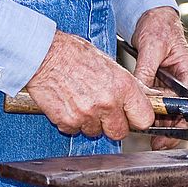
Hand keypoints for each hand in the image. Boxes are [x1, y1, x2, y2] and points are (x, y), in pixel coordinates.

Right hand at [25, 29, 158, 139]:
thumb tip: (140, 98)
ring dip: (90, 123)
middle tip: (104, 112)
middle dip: (113, 125)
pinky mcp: (68, 121)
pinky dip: (71, 122)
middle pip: (120, 133)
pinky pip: (75, 130)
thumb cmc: (73, 53)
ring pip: (96, 132)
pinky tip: (68, 104)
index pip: (144, 119)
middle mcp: (108, 103)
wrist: (42, 54)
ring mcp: (87, 114)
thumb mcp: (110, 64)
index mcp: (123, 87)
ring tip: (82, 102)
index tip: (132, 117)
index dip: (137, 119)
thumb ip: (126, 86)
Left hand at [130, 7, 187, 149]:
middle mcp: (181, 77)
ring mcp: (169, 79)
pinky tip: (138, 115)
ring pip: (165, 106)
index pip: (185, 101)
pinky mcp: (158, 78)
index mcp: (187, 69)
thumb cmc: (157, 24)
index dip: (177, 120)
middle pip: (176, 109)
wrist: (150, 13)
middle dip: (167, 126)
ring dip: (155, 118)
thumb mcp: (151, 47)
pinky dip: (147, 106)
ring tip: (144, 133)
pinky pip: (154, 97)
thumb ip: (146, 71)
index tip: (167, 132)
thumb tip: (140, 92)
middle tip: (156, 142)